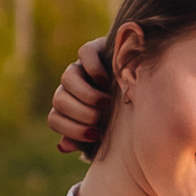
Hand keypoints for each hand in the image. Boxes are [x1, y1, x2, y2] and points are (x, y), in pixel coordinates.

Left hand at [48, 37, 113, 156]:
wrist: (141, 86)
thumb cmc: (121, 116)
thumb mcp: (106, 130)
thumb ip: (84, 140)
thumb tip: (62, 146)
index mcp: (67, 108)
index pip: (54, 119)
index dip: (72, 130)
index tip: (96, 135)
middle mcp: (69, 88)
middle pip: (59, 100)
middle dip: (80, 113)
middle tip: (101, 118)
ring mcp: (80, 67)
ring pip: (67, 78)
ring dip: (86, 94)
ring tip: (105, 102)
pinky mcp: (94, 49)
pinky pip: (85, 54)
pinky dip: (93, 68)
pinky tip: (105, 81)